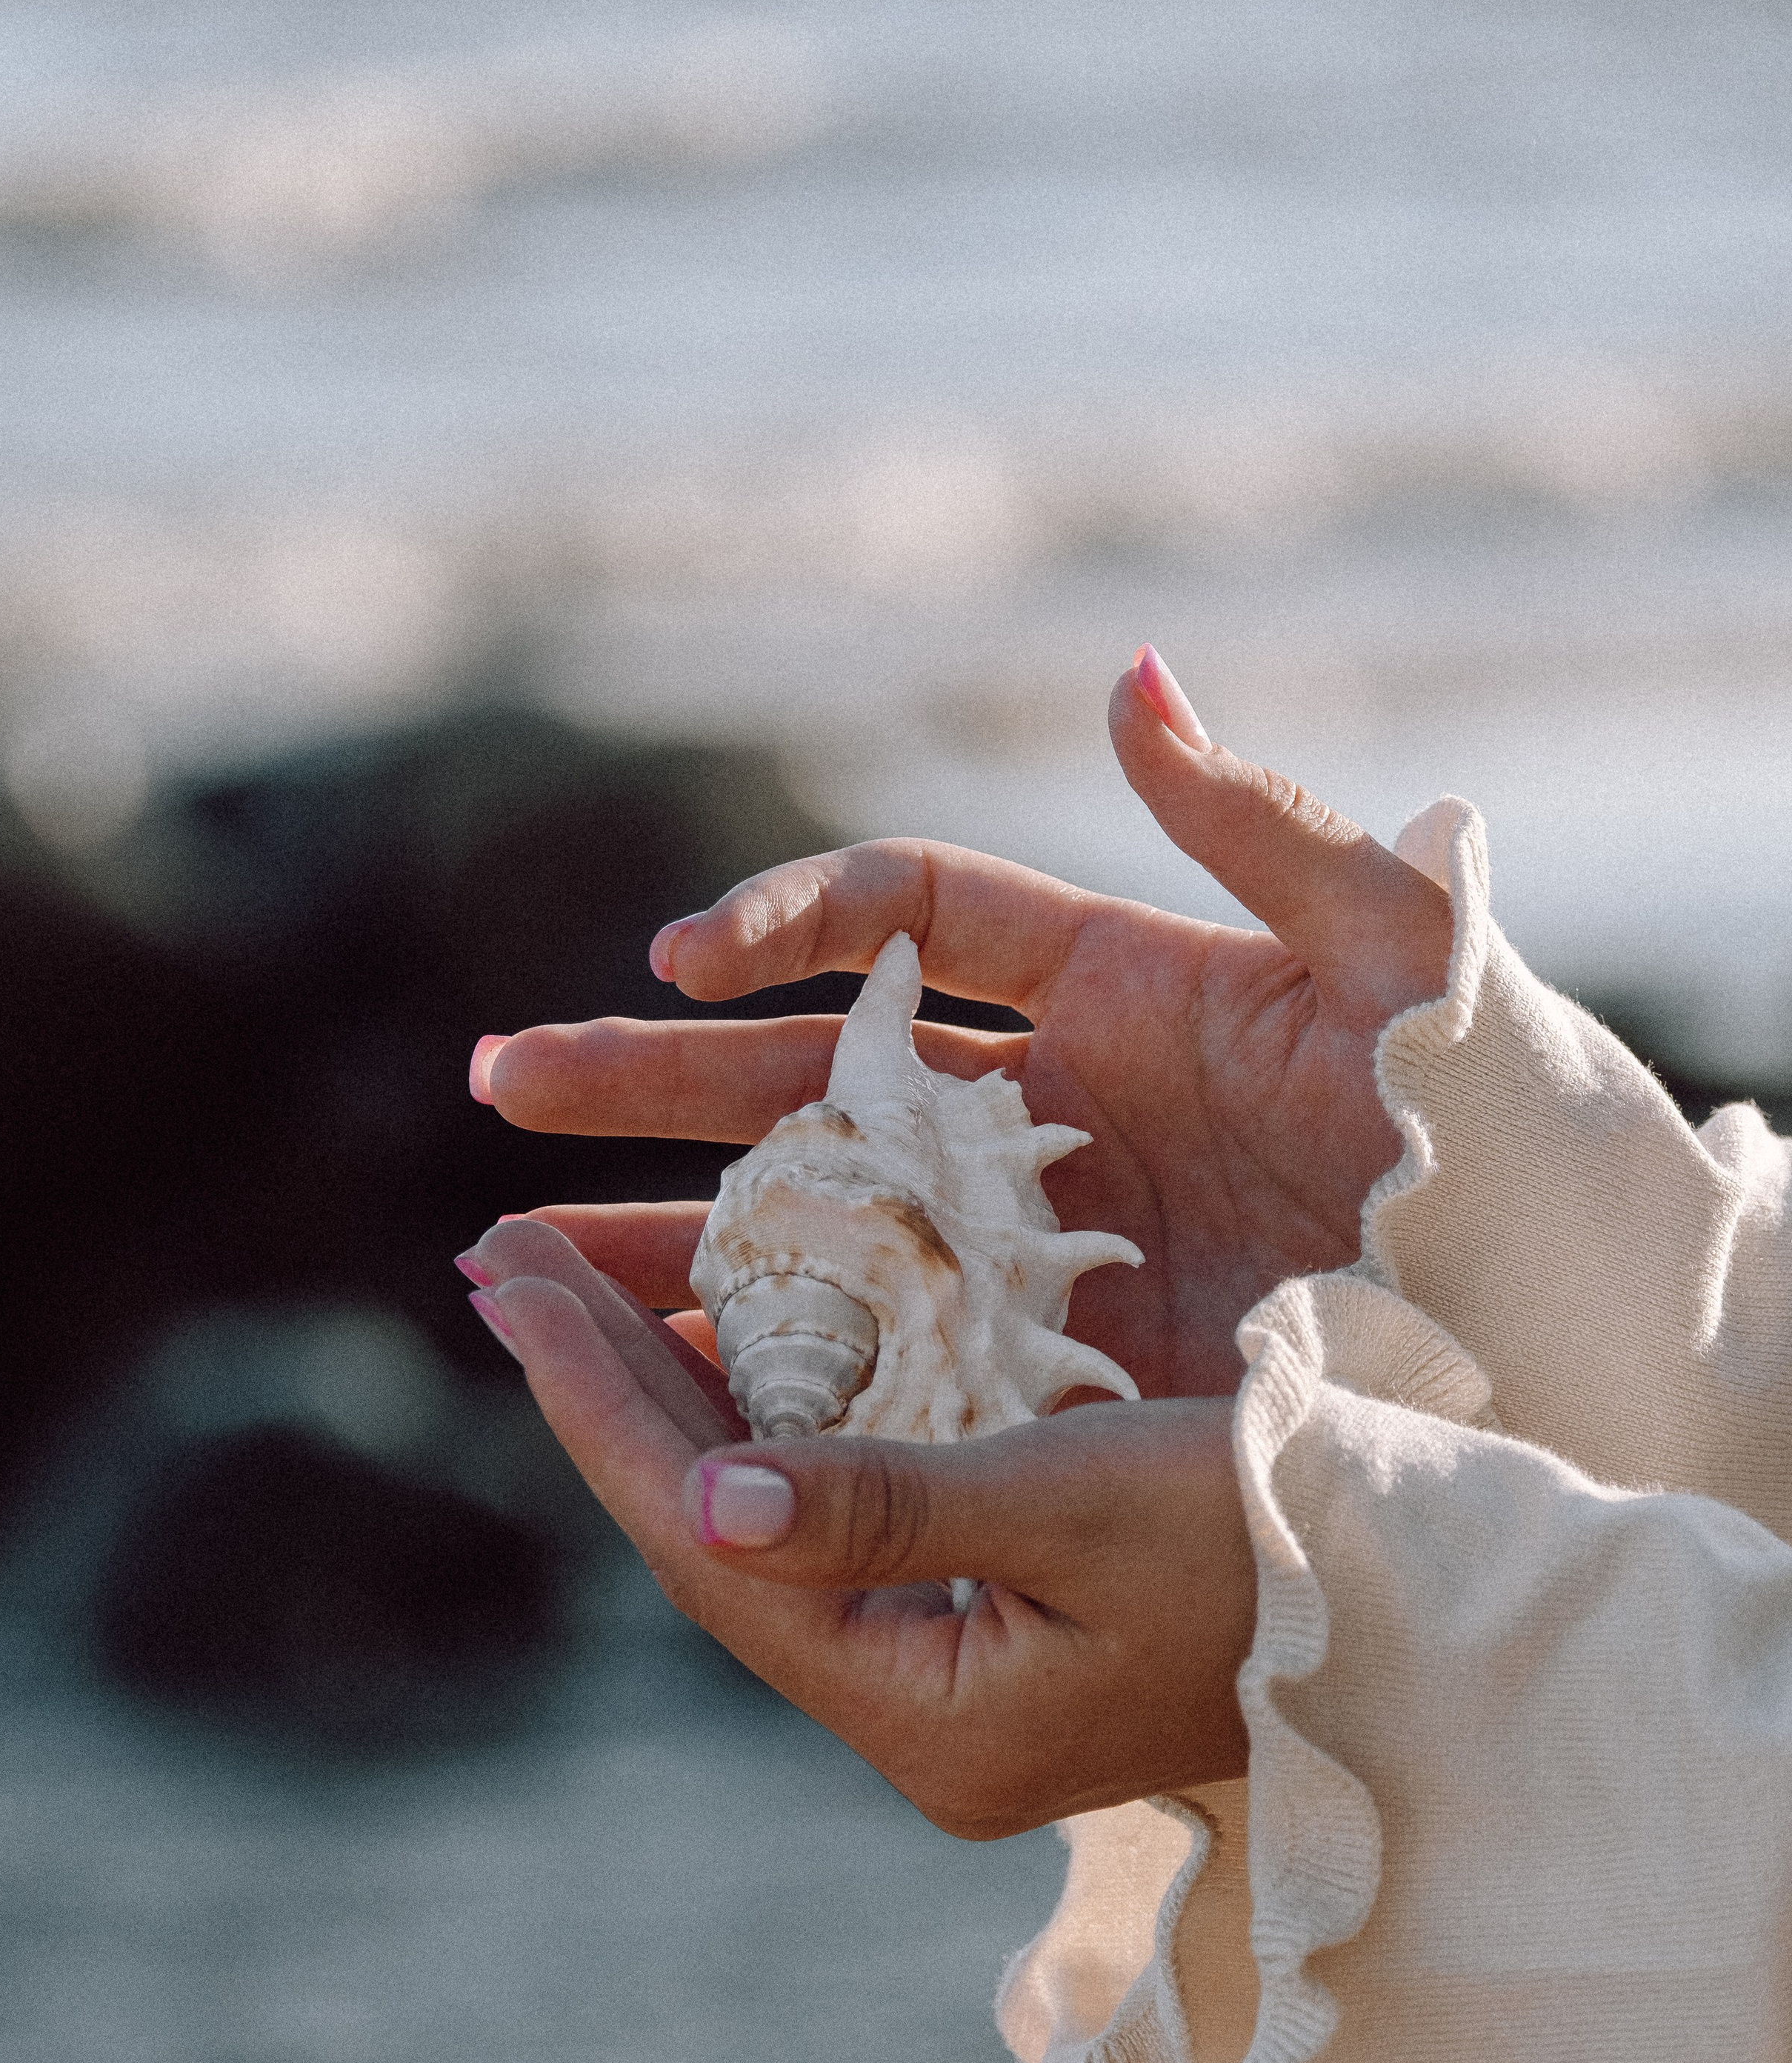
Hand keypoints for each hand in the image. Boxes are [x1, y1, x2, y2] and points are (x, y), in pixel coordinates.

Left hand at [462, 1216, 1252, 1836]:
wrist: (1437, 1608)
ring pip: (764, 1518)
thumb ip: (895, 1504)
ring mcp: (955, 1673)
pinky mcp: (994, 1620)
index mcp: (927, 1713)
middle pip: (711, 1538)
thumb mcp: (1088, 1502)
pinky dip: (769, 1410)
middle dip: (604, 1389)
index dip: (600, 1401)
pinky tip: (722, 1332)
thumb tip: (709, 1501)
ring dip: (671, 1395)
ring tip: (567, 1283)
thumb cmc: (1286, 1537)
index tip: (506, 1273)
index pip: (709, 1546)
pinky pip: (834, 1508)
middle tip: (497, 1256)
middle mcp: (919, 1714)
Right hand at [470, 656, 1452, 1395]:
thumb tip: (1129, 675)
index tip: (684, 967)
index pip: (908, 921)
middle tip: (500, 1088)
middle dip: (651, 1082)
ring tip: (515, 1263)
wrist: (1562, 1329)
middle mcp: (1054, 1115)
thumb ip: (1257, 824)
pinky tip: (657, 1387)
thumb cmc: (1495, 1125)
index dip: (786, 925)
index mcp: (1116, 989)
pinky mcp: (1056, 1370)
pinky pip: (888, 1359)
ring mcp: (1044, 1250)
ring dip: (673, 1235)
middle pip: (813, 1080)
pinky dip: (778, 1367)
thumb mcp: (1394, 959)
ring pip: (821, 1230)